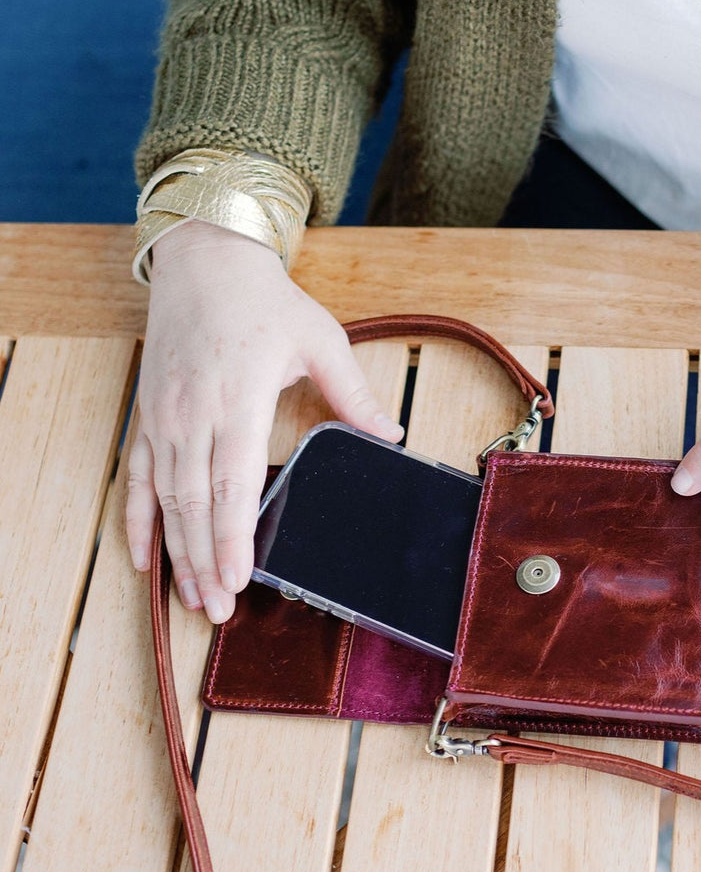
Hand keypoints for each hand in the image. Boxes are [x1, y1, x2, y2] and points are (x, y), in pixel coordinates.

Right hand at [126, 220, 402, 622]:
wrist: (205, 260)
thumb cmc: (264, 300)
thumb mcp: (320, 338)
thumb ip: (353, 393)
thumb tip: (392, 434)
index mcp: (238, 397)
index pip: (232, 480)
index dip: (232, 534)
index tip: (238, 578)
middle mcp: (193, 413)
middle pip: (195, 502)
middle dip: (206, 561)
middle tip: (218, 611)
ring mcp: (164, 417)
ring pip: (165, 498)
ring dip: (176, 552)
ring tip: (191, 598)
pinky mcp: (148, 416)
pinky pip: (137, 478)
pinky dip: (138, 520)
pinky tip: (143, 559)